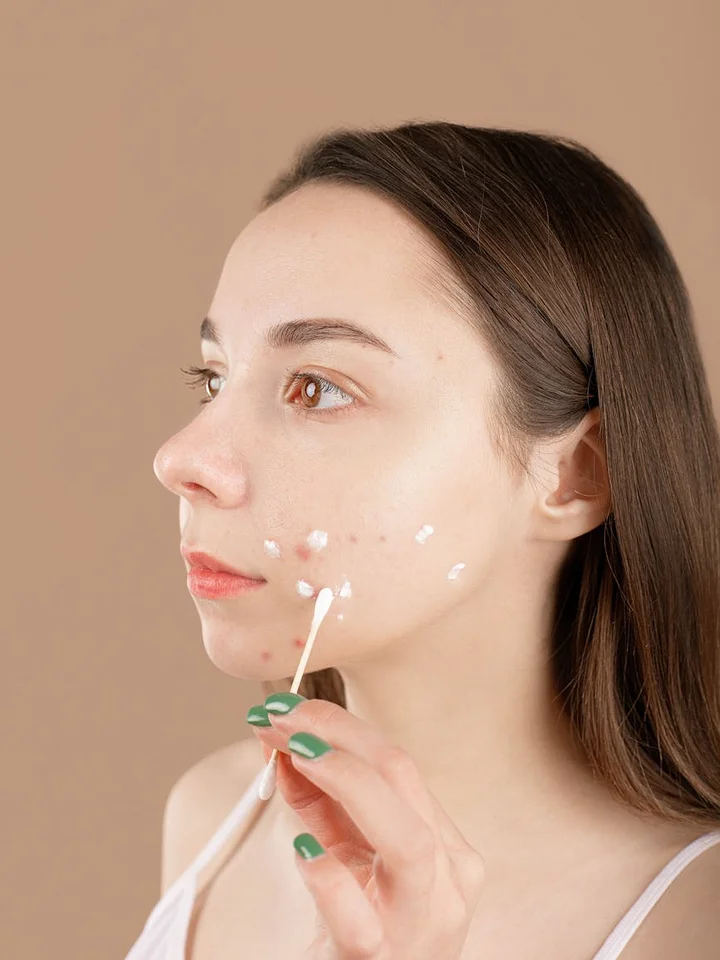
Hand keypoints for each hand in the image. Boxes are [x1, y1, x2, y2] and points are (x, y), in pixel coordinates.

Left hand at [248, 694, 484, 958]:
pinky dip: (333, 879)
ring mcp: (423, 926)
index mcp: (444, 846)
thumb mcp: (346, 857)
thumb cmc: (363, 930)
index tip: (283, 707)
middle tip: (278, 715)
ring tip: (294, 754)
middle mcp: (448, 880)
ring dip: (343, 782)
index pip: (397, 764)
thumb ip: (320, 804)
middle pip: (403, 780)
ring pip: (408, 840)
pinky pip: (363, 922)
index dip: (338, 726)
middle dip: (337, 735)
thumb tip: (283, 745)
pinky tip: (303, 849)